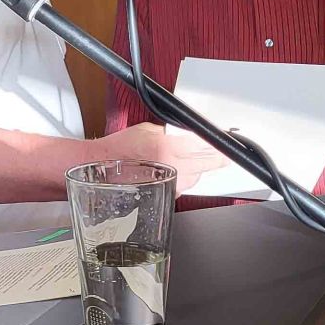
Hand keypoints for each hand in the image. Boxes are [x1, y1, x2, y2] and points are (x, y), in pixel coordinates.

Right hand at [102, 122, 224, 193]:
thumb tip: (183, 135)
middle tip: (224, 158)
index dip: (215, 144)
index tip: (223, 142)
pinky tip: (182, 175)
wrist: (100, 169)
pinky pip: (183, 188)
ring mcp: (168, 183)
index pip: (201, 144)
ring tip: (202, 165)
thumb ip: (168, 132)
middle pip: (204, 164)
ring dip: (200, 171)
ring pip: (196, 178)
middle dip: (216, 160)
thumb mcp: (145, 130)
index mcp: (166, 147)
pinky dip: (185, 181)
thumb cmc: (117, 151)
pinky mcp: (163, 195)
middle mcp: (170, 167)